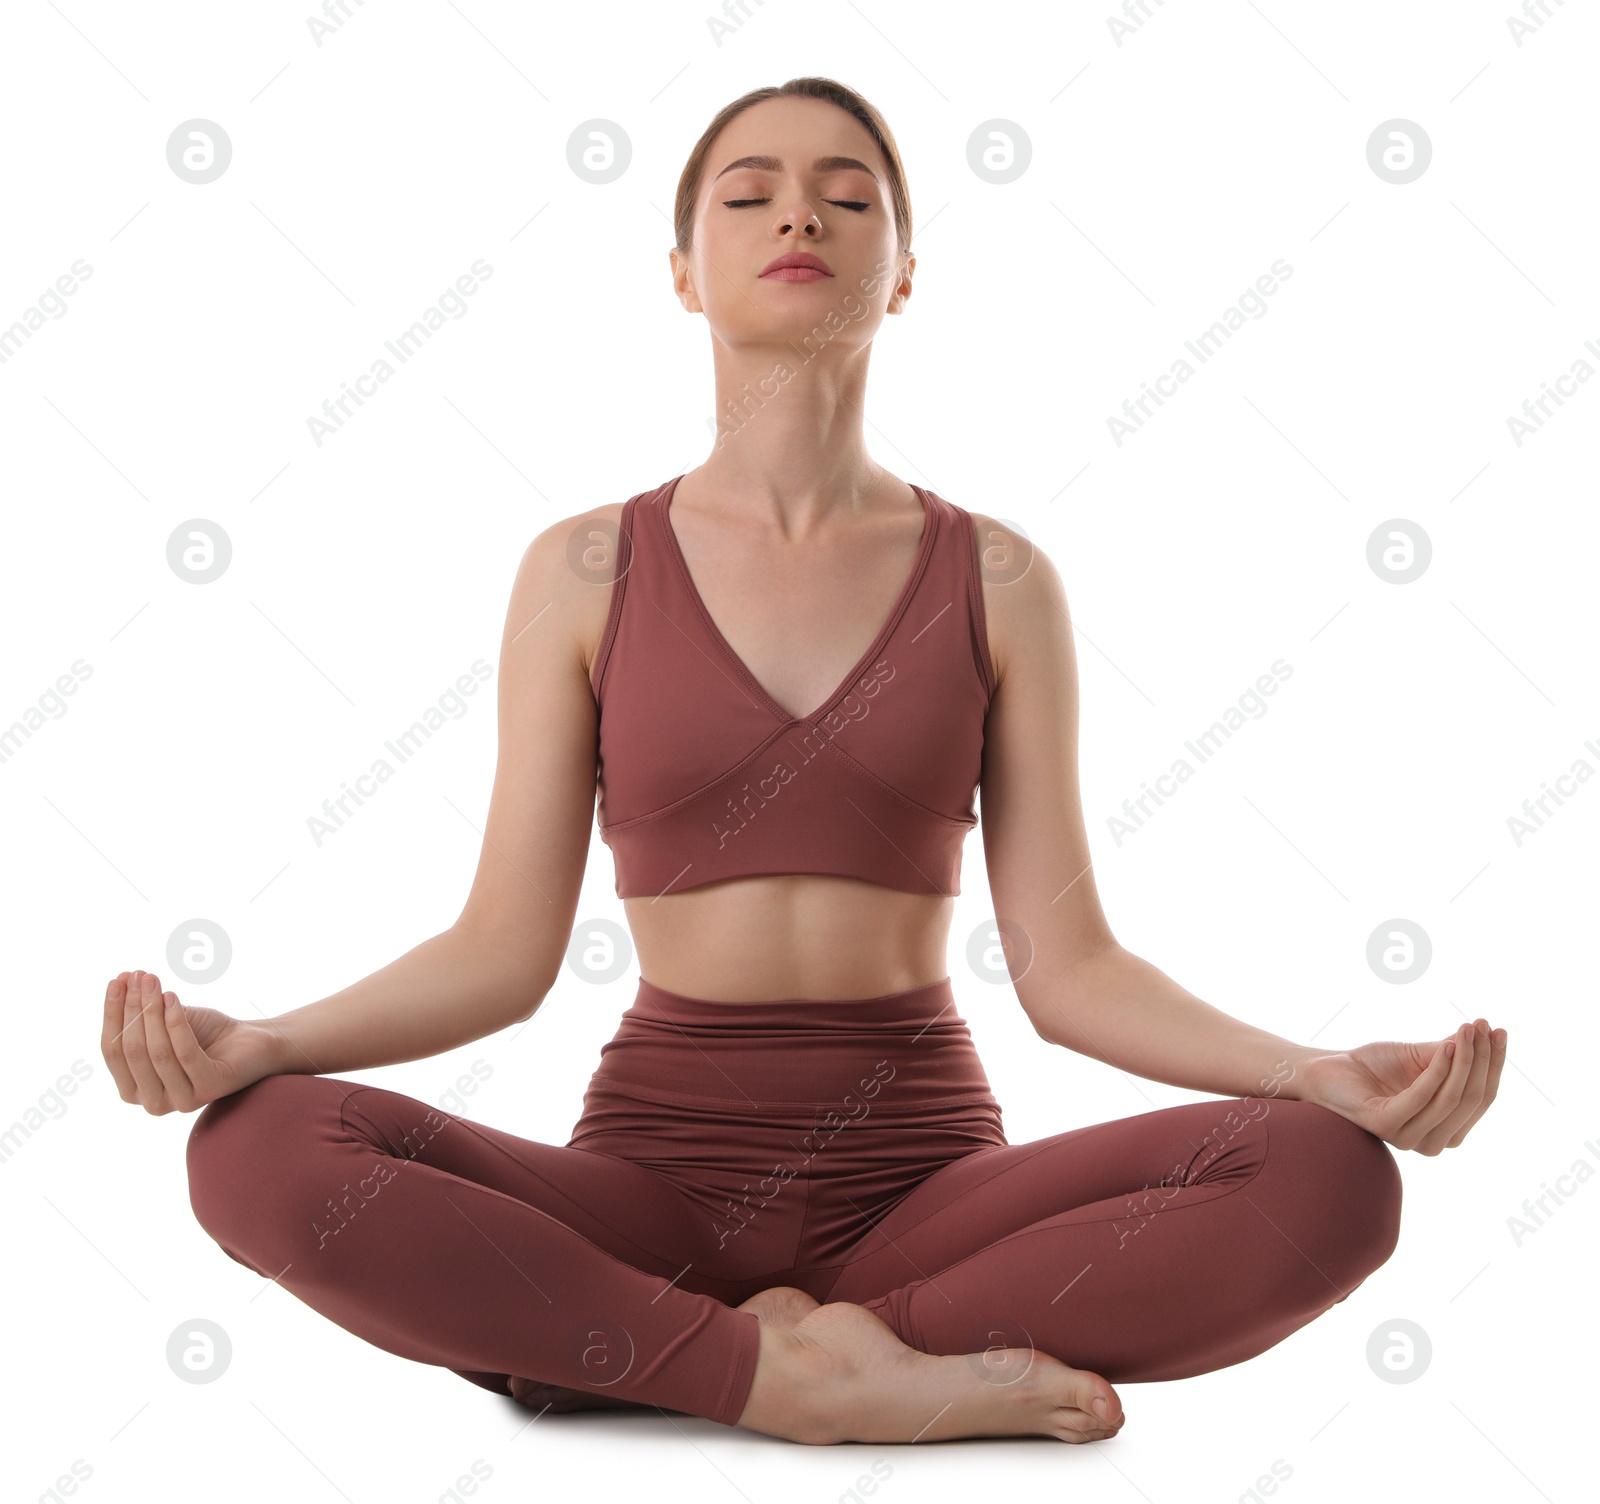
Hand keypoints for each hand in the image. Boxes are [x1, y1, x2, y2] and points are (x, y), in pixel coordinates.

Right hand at [101, 970, 282, 1113]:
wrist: (253, 1041)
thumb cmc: (206, 1033)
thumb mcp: (166, 1021)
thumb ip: (141, 1008)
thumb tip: (120, 977)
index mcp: (134, 1090)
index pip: (111, 1051)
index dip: (112, 1014)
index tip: (117, 980)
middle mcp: (153, 1103)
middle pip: (133, 1050)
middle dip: (133, 1008)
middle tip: (140, 976)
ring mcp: (181, 1100)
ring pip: (157, 1052)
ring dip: (152, 1011)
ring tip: (155, 981)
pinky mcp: (209, 1089)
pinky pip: (186, 1053)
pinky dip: (176, 1023)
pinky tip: (173, 998)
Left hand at [1298, 1018, 1505, 1153]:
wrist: (1328, 1069)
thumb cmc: (1376, 1066)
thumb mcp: (1422, 1056)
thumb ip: (1454, 1053)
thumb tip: (1488, 1030)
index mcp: (1447, 1128)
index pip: (1482, 1097)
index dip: (1493, 1064)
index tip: (1499, 1030)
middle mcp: (1433, 1141)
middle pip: (1470, 1099)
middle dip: (1481, 1060)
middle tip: (1483, 1026)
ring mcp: (1409, 1138)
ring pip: (1450, 1099)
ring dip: (1464, 1061)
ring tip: (1466, 1030)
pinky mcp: (1385, 1126)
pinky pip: (1421, 1097)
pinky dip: (1437, 1070)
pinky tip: (1446, 1046)